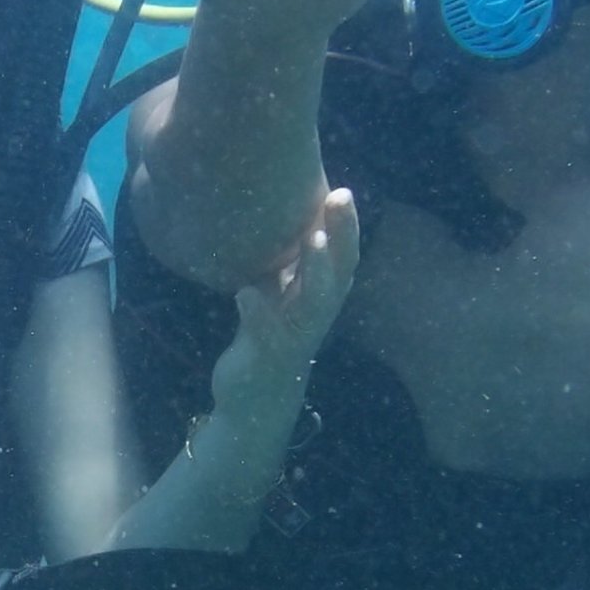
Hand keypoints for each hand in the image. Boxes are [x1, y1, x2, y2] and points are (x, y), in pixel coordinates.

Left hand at [212, 189, 360, 410]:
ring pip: (312, 303)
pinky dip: (258, 312)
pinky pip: (266, 333)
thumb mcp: (275, 294)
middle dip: (341, 234)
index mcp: (317, 296)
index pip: (341, 256)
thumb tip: (269, 214)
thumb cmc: (266, 336)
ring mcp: (294, 336)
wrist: (253, 399)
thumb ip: (279, 263)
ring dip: (316, 270)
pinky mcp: (269, 356)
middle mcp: (314, 314)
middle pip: (338, 271)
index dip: (345, 225)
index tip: (342, 191)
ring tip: (313, 238)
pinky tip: (244, 295)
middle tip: (340, 197)